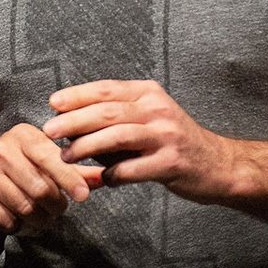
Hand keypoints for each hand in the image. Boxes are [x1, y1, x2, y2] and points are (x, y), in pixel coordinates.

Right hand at [0, 123, 99, 233]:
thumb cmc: (14, 166)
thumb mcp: (39, 160)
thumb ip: (73, 170)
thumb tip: (105, 177)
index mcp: (23, 135)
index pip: (51, 157)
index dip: (69, 178)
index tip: (83, 196)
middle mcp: (1, 149)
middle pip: (40, 189)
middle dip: (55, 207)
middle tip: (58, 211)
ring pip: (24, 207)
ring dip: (38, 220)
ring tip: (40, 218)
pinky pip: (6, 220)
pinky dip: (17, 227)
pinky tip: (16, 220)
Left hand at [43, 80, 237, 202]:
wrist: (218, 164)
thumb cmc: (173, 141)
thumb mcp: (148, 118)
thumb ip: (114, 119)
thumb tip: (68, 125)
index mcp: (150, 93)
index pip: (107, 89)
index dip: (77, 95)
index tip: (53, 103)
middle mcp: (158, 109)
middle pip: (107, 111)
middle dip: (73, 120)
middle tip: (49, 130)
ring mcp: (166, 135)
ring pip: (116, 136)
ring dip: (86, 147)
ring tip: (66, 156)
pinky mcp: (171, 162)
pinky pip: (131, 169)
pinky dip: (111, 174)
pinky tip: (102, 179)